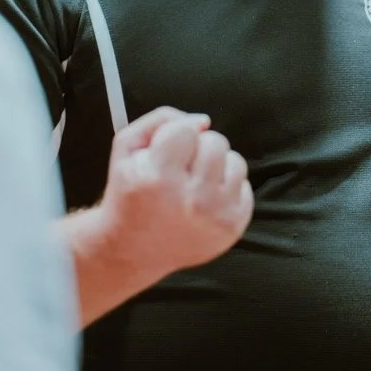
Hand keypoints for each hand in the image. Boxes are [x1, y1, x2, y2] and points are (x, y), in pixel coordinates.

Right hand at [98, 106, 253, 279]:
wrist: (134, 250)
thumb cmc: (129, 195)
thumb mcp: (125, 150)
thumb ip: (159, 120)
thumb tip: (202, 121)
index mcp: (159, 179)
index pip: (186, 130)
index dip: (177, 132)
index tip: (170, 146)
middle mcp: (191, 200)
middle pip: (215, 142)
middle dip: (198, 147)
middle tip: (182, 166)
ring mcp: (215, 216)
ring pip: (236, 161)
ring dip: (216, 165)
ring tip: (195, 181)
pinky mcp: (233, 227)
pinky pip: (244, 186)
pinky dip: (227, 187)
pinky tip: (206, 198)